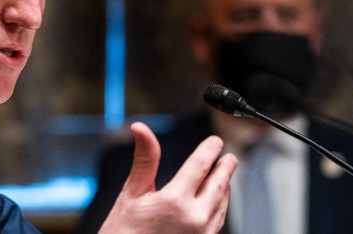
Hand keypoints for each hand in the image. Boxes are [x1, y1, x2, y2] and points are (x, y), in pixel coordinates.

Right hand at [98, 122, 236, 232]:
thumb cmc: (123, 232)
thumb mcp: (131, 192)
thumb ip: (144, 158)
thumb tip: (141, 129)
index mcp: (175, 201)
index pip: (200, 166)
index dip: (209, 150)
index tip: (215, 142)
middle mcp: (194, 218)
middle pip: (218, 184)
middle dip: (225, 168)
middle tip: (229, 157)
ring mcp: (202, 233)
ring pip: (222, 203)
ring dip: (224, 186)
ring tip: (224, 175)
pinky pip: (218, 220)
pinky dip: (220, 205)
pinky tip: (216, 200)